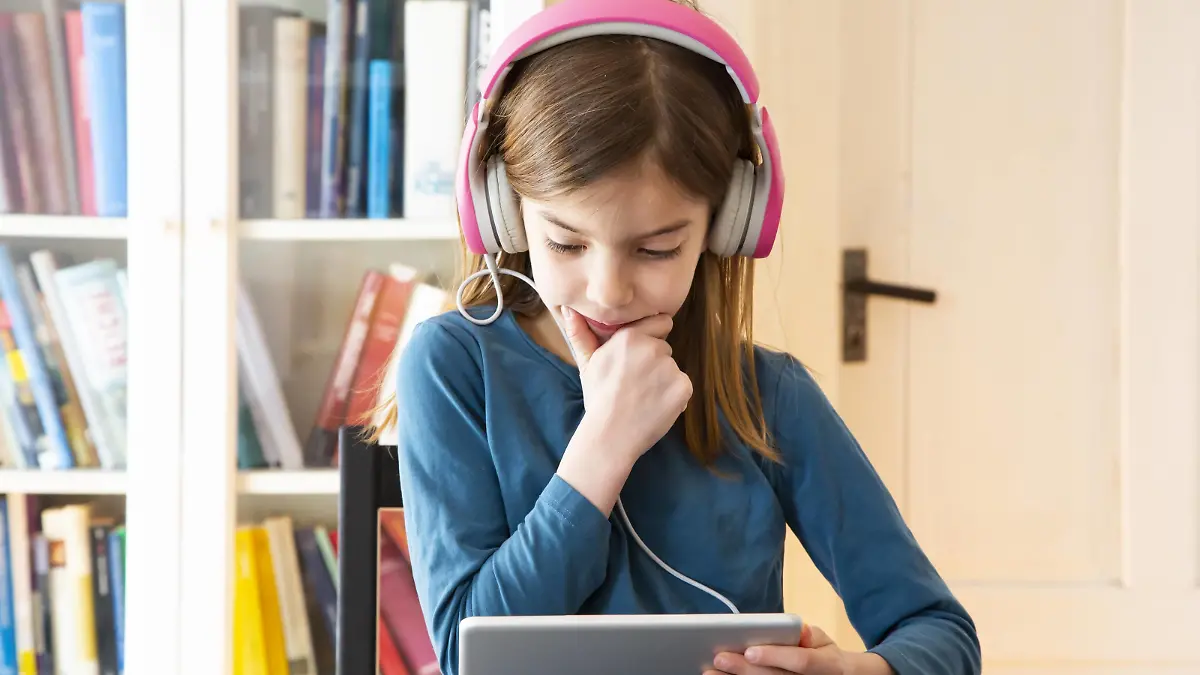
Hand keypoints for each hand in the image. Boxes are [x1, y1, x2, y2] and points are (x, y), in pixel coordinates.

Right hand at [559, 306, 692, 460]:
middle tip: (635, 383)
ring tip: (644, 398)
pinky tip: (656, 407)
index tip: (639, 357)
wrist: (610, 435)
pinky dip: (674, 397)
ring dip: (664, 380)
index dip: (651, 338)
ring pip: (673, 369)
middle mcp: (653, 348)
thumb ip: (581, 334)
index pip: (660, 323)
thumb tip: (569, 309)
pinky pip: (683, 386)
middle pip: (665, 349)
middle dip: (655, 362)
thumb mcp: (587, 364)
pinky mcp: (683, 387)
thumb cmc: (598, 399)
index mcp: (630, 337)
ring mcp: (670, 368)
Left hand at [705, 624, 890, 674]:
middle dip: (745, 670)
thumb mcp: (825, 642)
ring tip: (711, 673)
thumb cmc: (825, 656)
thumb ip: (811, 636)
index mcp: (828, 665)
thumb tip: (798, 630)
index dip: (775, 656)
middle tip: (720, 659)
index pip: (802, 662)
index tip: (750, 650)